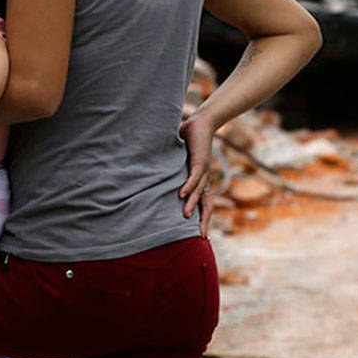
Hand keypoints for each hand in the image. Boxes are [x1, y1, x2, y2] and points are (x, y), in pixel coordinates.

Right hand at [178, 114, 217, 235]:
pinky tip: (181, 195)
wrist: (202, 122)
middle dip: (204, 219)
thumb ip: (169, 166)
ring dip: (191, 204)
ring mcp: (203, 170)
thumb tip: (151, 172)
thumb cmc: (189, 138)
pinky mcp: (200, 161)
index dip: (201, 216)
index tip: (199, 232)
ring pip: (198, 192)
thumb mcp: (178, 157)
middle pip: (206, 203)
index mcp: (199, 179)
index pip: (202, 201)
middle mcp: (204, 177)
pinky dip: (188, 186)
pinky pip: (194, 177)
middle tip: (201, 235)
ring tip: (184, 216)